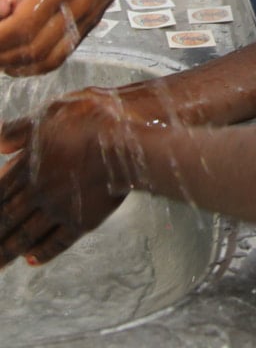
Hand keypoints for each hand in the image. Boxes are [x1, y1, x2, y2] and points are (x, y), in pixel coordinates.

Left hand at [0, 0, 139, 74]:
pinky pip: (59, 56)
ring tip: (1, 44)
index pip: (21, 28)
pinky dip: (34, 62)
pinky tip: (19, 50)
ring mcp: (84, 21)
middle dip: (0, 51)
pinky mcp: (88, 25)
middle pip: (30, 51)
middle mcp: (75, 10)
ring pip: (45, 60)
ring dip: (15, 62)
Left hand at [0, 87, 135, 267]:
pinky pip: (57, 241)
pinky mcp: (83, 219)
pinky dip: (42, 252)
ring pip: (26, 235)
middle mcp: (38, 192)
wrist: (126, 140)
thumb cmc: (91, 119)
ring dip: (8, 252)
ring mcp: (59, 208)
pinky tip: (32, 259)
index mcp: (27, 166)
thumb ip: (19, 130)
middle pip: (6, 220)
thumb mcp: (50, 113)